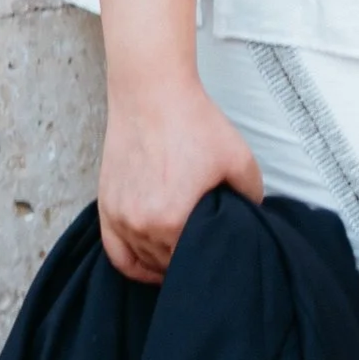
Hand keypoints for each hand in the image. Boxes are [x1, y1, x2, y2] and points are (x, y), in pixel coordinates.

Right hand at [96, 67, 261, 281]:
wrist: (152, 94)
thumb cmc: (192, 123)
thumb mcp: (239, 158)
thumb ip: (251, 195)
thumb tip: (252, 216)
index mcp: (173, 220)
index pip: (191, 263)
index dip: (208, 261)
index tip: (219, 256)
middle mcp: (141, 224)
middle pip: (166, 265)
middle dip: (186, 263)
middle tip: (205, 254)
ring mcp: (120, 216)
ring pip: (141, 261)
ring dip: (161, 264)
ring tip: (182, 259)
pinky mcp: (106, 204)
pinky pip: (115, 251)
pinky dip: (131, 263)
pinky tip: (147, 265)